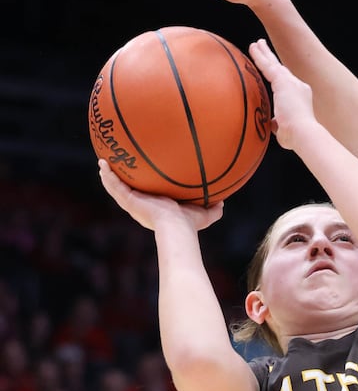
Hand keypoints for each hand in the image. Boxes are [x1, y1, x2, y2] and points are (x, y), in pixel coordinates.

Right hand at [98, 160, 223, 231]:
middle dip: (122, 180)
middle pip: (128, 191)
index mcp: (156, 209)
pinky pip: (114, 187)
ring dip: (109, 176)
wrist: (176, 228)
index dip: (142, 188)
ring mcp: (134, 204)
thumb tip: (223, 203)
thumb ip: (214, 209)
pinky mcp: (129, 201)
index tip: (140, 178)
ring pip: (117, 188)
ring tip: (102, 163)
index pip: (147, 196)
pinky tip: (102, 164)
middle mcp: (142, 206)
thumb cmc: (189, 224)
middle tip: (116, 168)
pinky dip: (107, 176)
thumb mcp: (204, 214)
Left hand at [247, 40, 315, 149]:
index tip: (274, 72)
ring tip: (256, 44)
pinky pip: (267, 66)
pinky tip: (253, 48)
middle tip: (263, 47)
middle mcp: (298, 87)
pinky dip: (259, 56)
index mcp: (300, 98)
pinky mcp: (283, 82)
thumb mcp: (286, 130)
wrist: (304, 133)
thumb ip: (279, 124)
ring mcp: (292, 83)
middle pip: (282, 70)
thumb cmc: (296, 137)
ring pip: (274, 64)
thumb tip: (273, 124)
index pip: (287, 84)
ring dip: (264, 53)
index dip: (279, 77)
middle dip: (272, 59)